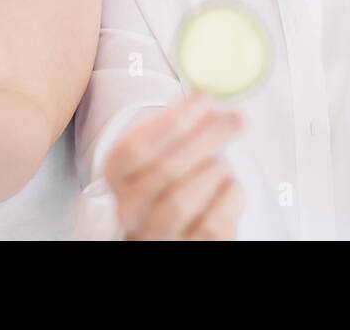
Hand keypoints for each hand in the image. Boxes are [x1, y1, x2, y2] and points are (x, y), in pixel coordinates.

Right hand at [103, 95, 244, 239]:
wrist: (166, 224)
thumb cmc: (167, 176)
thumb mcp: (162, 146)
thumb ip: (179, 123)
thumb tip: (205, 101)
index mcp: (116, 175)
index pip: (136, 148)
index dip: (174, 122)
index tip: (204, 99)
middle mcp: (129, 209)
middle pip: (165, 171)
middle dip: (206, 139)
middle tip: (234, 120)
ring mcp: (156, 236)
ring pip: (184, 200)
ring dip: (213, 172)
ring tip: (222, 163)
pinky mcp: (190, 250)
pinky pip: (214, 225)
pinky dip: (229, 198)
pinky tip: (228, 187)